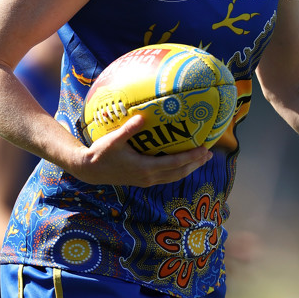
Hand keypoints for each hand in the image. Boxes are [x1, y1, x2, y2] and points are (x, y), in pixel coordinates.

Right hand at [72, 115, 211, 186]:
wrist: (89, 170)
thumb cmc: (101, 153)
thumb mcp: (113, 140)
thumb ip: (129, 129)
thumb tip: (143, 116)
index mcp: (145, 168)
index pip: (175, 164)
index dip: (191, 157)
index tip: (204, 149)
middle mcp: (148, 177)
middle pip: (179, 172)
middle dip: (195, 164)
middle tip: (210, 154)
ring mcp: (146, 181)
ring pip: (173, 177)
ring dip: (189, 168)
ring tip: (201, 159)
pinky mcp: (142, 180)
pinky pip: (166, 177)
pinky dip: (178, 170)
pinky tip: (181, 163)